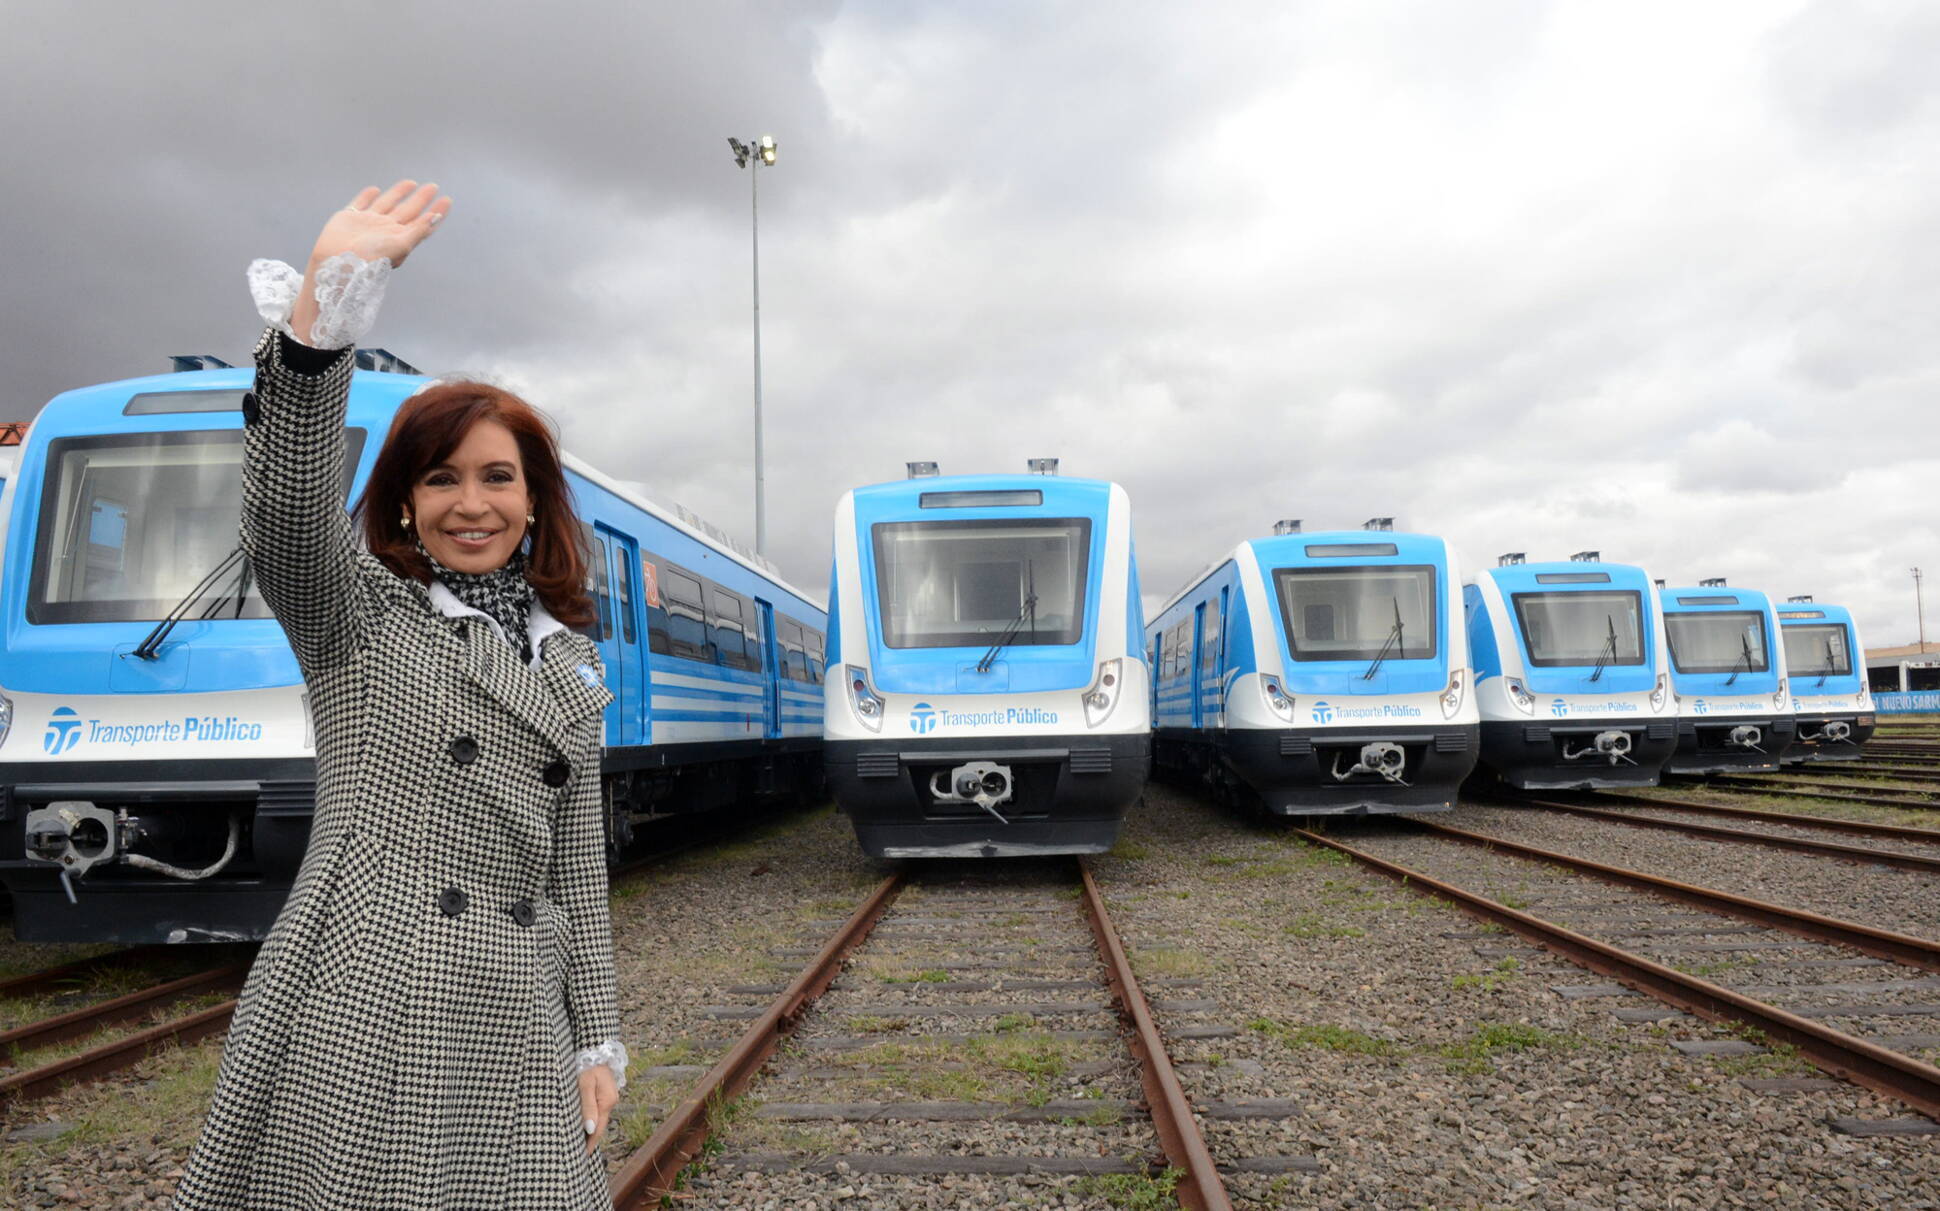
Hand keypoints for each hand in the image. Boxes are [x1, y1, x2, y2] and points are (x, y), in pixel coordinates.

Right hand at [291, 180, 450, 344]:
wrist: (338, 261)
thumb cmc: (371, 258)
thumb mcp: (401, 244)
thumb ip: (418, 231)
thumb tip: (434, 217)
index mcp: (400, 239)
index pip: (423, 223)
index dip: (435, 213)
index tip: (446, 200)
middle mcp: (386, 230)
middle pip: (408, 211)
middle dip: (421, 199)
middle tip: (433, 186)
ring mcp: (368, 224)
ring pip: (387, 204)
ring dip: (399, 193)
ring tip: (411, 182)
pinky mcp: (350, 218)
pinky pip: (361, 203)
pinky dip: (367, 196)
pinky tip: (375, 190)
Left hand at [578, 1064, 619, 1153]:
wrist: (594, 1047)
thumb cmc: (587, 1064)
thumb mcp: (585, 1085)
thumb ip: (587, 1107)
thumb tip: (590, 1129)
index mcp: (607, 1101)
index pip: (598, 1129)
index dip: (590, 1144)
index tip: (581, 1158)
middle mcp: (610, 1101)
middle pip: (599, 1125)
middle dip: (590, 1140)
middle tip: (577, 1156)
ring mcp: (608, 1096)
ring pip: (598, 1118)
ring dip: (590, 1130)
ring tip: (579, 1143)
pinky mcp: (603, 1092)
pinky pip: (597, 1110)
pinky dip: (590, 1119)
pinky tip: (584, 1124)